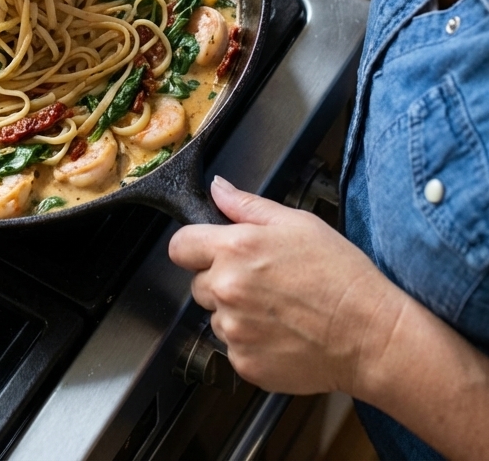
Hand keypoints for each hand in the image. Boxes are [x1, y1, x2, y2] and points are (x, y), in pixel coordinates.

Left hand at [169, 175, 402, 396]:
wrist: (370, 335)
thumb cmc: (341, 277)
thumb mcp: (297, 223)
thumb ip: (247, 205)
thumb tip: (218, 188)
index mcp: (235, 249)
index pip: (180, 246)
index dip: (195, 245)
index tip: (208, 250)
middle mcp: (227, 290)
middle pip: (198, 283)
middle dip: (221, 279)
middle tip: (262, 280)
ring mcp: (234, 330)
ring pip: (217, 316)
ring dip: (237, 312)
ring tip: (279, 308)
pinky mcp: (244, 363)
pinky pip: (234, 346)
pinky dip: (251, 341)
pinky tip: (282, 331)